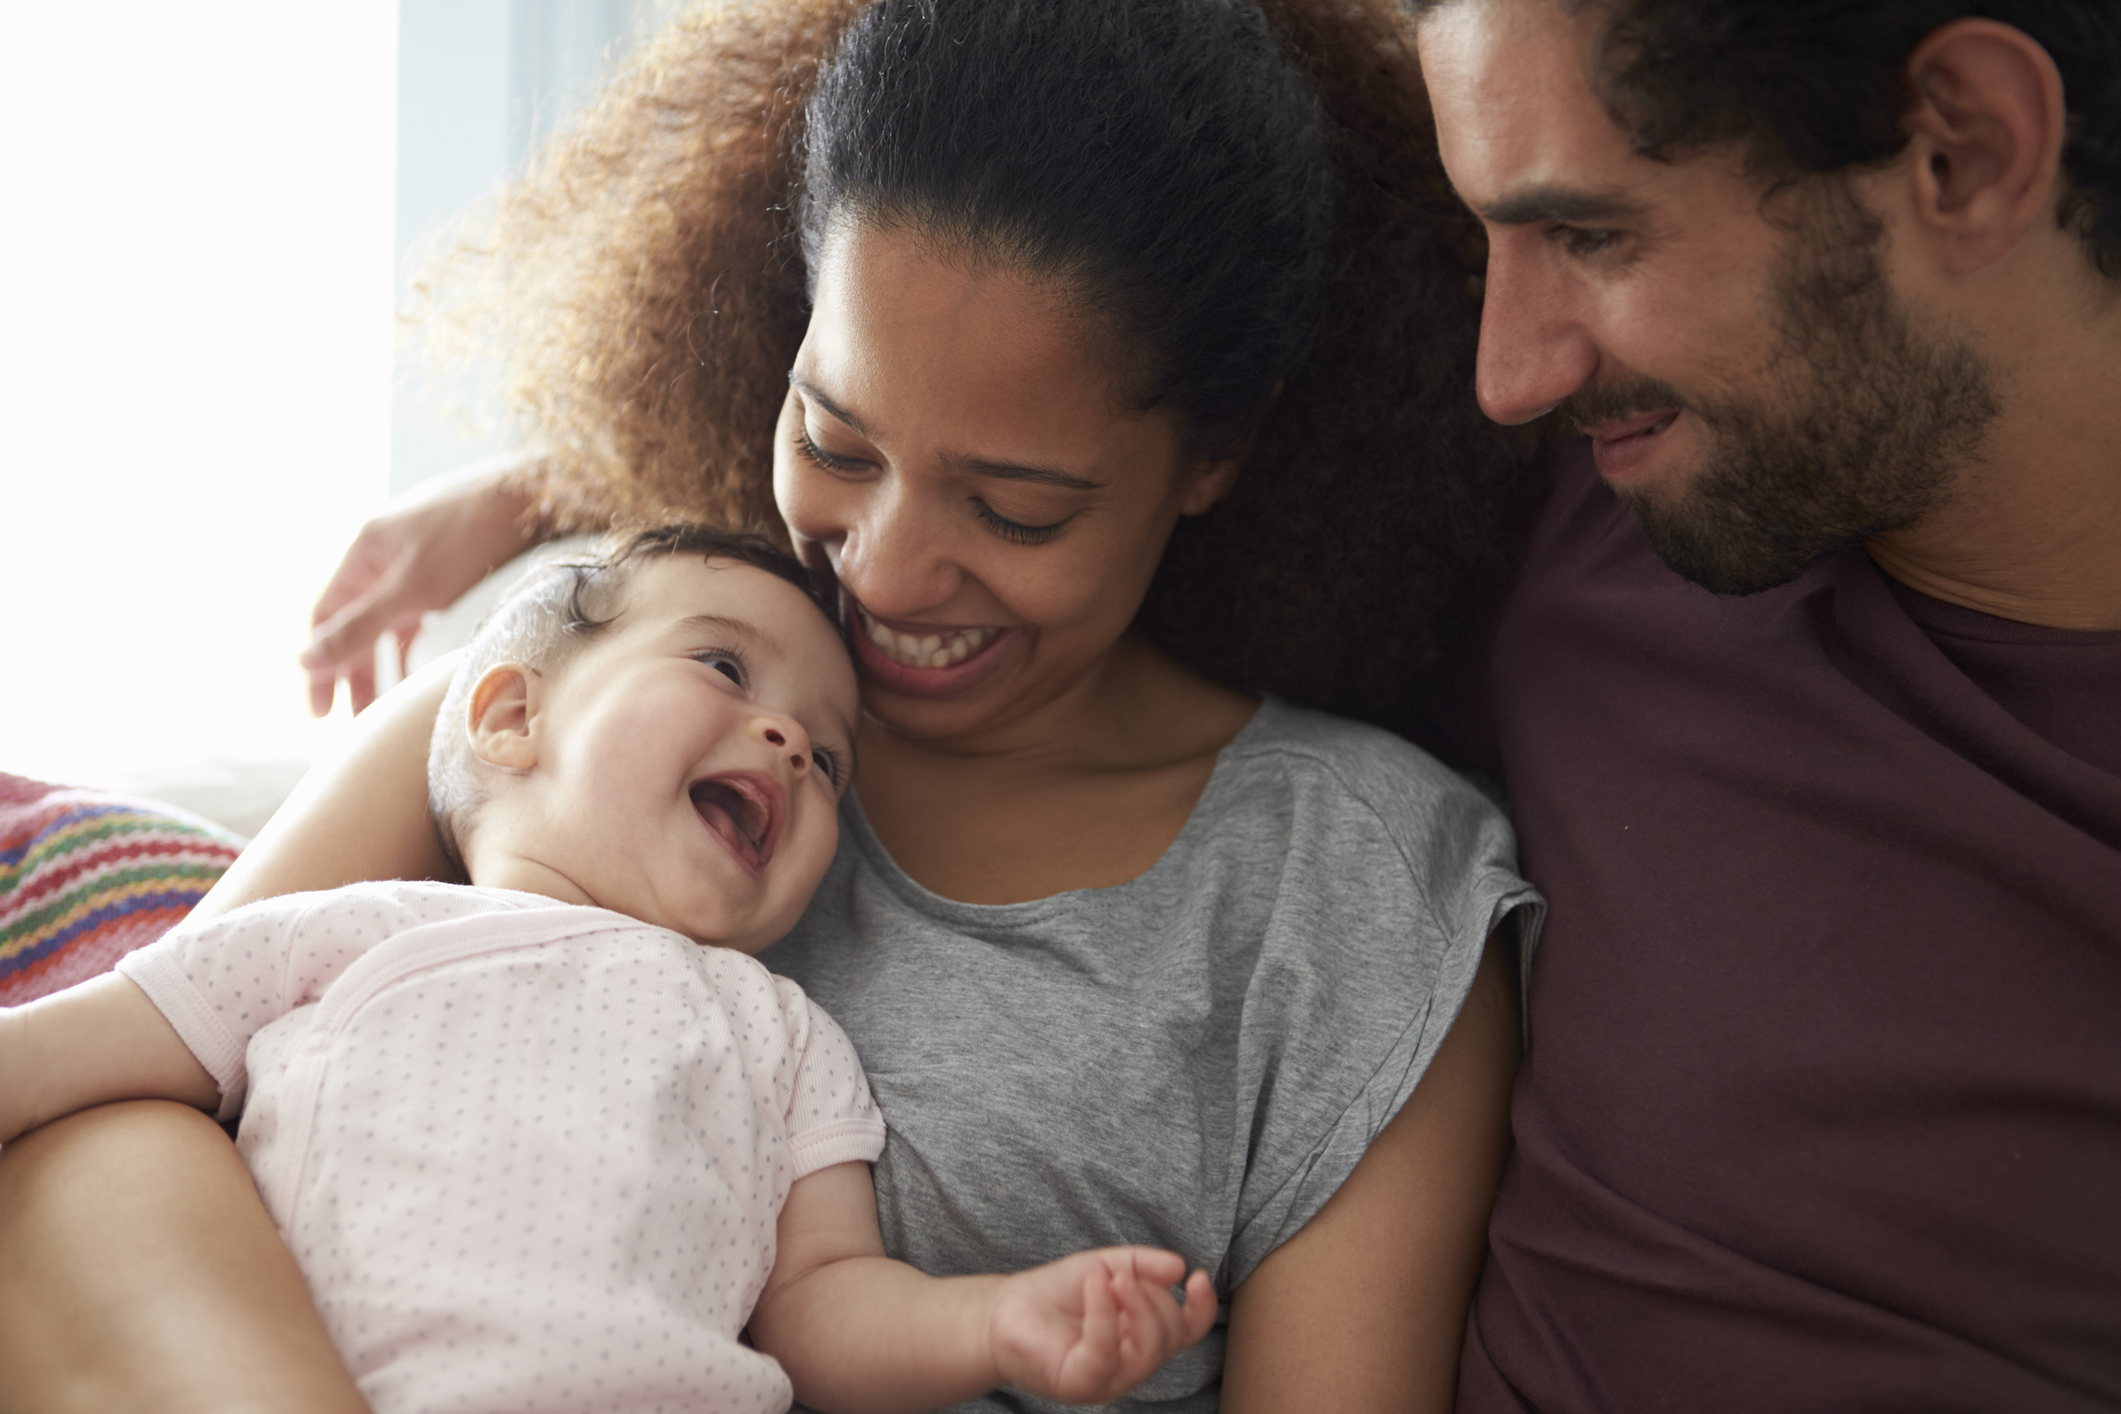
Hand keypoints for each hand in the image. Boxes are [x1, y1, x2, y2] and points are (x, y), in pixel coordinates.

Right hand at [301, 454, 546, 715]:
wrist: (539, 497)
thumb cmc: (472, 536)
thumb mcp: (411, 589)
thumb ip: (359, 627)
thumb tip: (305, 660)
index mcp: (365, 551)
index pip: (326, 616)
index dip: (320, 663)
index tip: (321, 711)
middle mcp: (387, 553)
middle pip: (356, 622)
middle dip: (353, 671)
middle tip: (352, 720)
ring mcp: (421, 560)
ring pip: (392, 622)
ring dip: (386, 663)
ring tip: (388, 708)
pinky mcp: (454, 568)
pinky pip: (423, 615)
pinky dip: (418, 644)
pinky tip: (423, 672)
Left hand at [986, 1247, 1216, 1404]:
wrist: (1004, 1310)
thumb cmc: (1056, 1294)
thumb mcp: (1103, 1265)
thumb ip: (1142, 1265)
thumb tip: (1180, 1268)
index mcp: (1141, 1337)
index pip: (1187, 1331)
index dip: (1202, 1308)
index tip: (1198, 1277)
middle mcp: (1130, 1364)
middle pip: (1170, 1336)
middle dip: (1153, 1298)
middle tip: (1121, 1275)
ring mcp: (1108, 1379)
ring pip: (1148, 1351)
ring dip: (1137, 1306)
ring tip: (1110, 1279)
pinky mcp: (1080, 1384)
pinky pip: (1106, 1353)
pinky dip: (1104, 1314)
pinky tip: (1096, 1286)